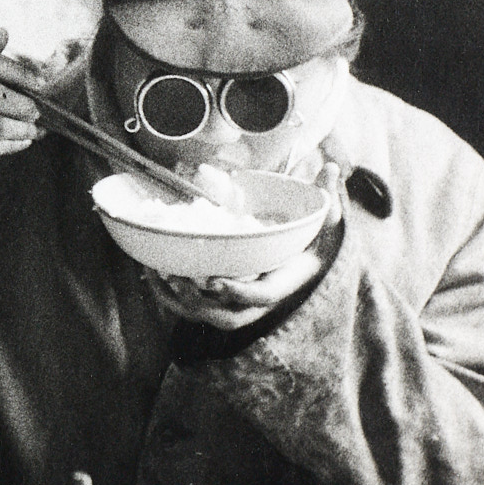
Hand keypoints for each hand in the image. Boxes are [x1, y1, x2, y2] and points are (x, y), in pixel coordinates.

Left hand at [146, 162, 346, 329]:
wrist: (305, 258)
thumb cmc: (311, 237)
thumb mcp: (323, 215)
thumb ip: (326, 195)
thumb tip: (330, 167)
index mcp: (285, 282)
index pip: (262, 296)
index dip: (238, 291)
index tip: (215, 280)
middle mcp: (262, 301)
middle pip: (229, 316)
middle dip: (199, 302)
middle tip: (176, 277)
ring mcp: (241, 305)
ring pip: (208, 316)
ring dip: (180, 301)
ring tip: (158, 275)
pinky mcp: (223, 302)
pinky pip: (194, 310)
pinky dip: (172, 299)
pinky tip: (153, 277)